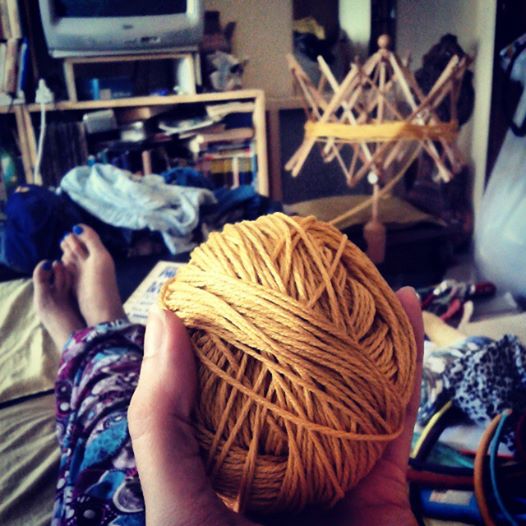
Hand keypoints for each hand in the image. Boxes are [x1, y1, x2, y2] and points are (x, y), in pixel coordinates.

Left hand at [128, 287, 422, 525]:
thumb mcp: (177, 502)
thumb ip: (162, 419)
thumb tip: (162, 321)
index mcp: (225, 455)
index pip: (223, 377)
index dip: (227, 325)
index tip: (235, 274)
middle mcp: (278, 451)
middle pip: (292, 371)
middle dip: (303, 318)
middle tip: (306, 265)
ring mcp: (331, 461)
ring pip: (348, 380)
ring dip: (360, 326)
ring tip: (361, 274)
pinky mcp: (381, 478)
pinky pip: (396, 409)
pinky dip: (405, 359)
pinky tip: (404, 309)